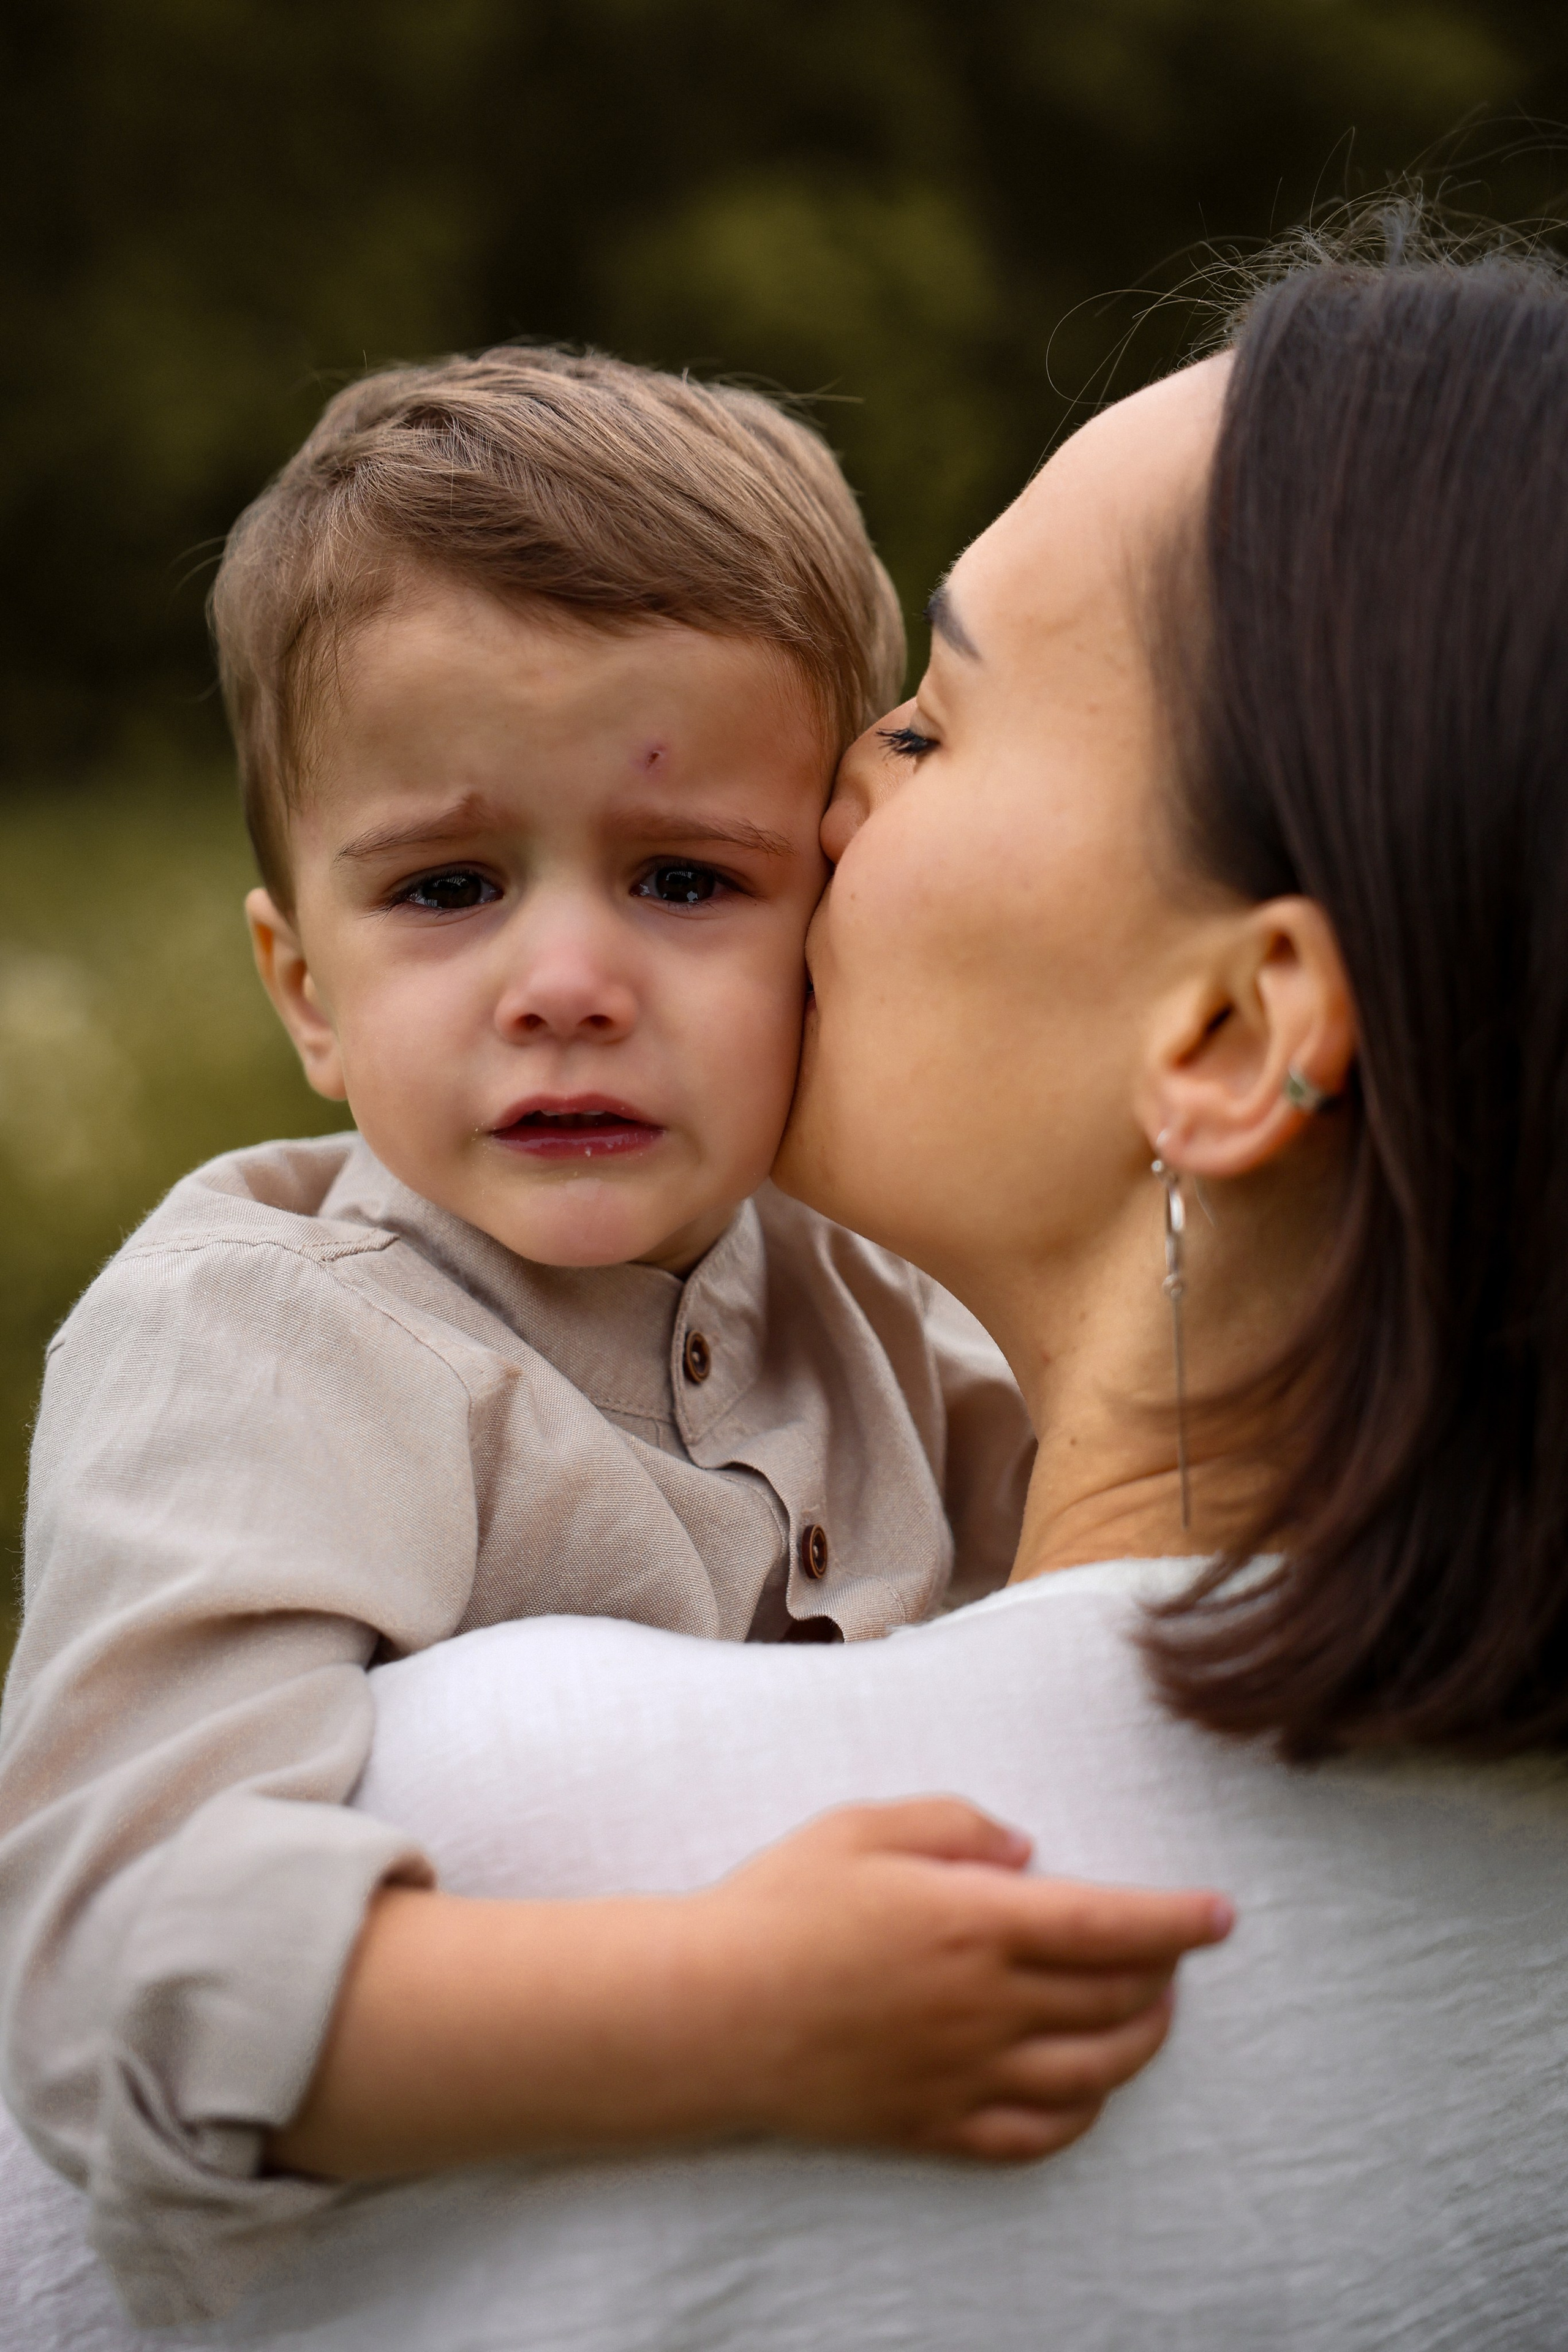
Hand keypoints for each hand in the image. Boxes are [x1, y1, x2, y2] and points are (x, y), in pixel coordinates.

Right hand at [271, 1799, 1231, 2180]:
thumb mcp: (863, 1826)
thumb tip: (1028, 1852)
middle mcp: (986, 2005)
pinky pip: (1036, 2138)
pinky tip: (1087, 2090)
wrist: (706, 2013)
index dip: (1178, 1920)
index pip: (1113, 1924)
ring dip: (1140, 2044)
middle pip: (1117, 2002)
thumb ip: (957, 1826)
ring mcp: (964, 2074)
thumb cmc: (779, 1904)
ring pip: (1094, 2074)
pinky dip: (1082, 2115)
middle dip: (1165, 1977)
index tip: (1222, 1912)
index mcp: (975, 1921)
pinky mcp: (935, 2125)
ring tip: (1149, 2015)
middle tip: (1174, 1952)